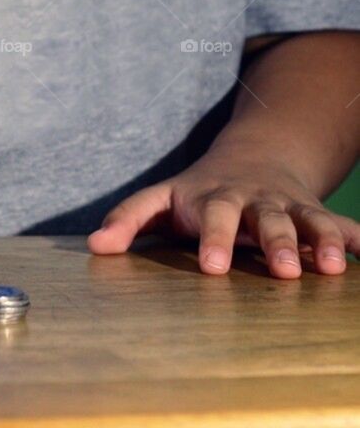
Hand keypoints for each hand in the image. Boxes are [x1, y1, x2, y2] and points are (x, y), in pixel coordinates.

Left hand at [87, 143, 359, 277]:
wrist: (252, 156)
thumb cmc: (197, 191)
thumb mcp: (162, 199)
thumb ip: (129, 219)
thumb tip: (94, 247)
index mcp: (213, 198)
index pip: (211, 218)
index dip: (213, 240)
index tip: (213, 268)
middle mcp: (253, 200)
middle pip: (264, 219)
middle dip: (274, 243)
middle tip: (281, 272)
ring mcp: (286, 205)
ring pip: (305, 220)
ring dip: (319, 241)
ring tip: (333, 267)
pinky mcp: (314, 212)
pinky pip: (340, 224)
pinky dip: (356, 238)